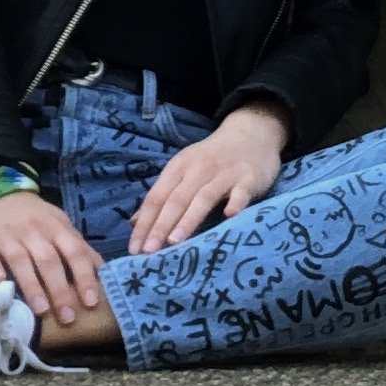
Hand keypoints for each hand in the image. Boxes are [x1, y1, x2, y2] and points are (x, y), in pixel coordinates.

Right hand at [0, 192, 106, 319]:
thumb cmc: (34, 218)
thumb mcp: (60, 226)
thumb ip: (79, 249)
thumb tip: (105, 273)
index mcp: (56, 229)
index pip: (74, 252)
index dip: (84, 276)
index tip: (91, 302)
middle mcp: (34, 232)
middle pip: (49, 261)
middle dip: (60, 290)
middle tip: (68, 317)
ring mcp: (7, 237)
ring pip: (21, 261)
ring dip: (32, 286)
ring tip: (41, 310)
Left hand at [128, 103, 289, 252]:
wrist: (250, 134)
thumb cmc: (211, 158)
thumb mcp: (183, 170)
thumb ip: (162, 195)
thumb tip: (135, 222)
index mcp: (178, 167)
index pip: (156, 197)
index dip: (144, 223)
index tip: (134, 249)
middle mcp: (198, 169)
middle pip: (176, 200)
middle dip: (160, 226)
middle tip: (149, 251)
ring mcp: (225, 173)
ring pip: (203, 198)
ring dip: (188, 219)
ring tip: (174, 242)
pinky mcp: (249, 178)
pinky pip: (241, 192)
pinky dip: (235, 203)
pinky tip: (229, 215)